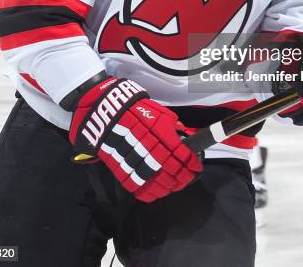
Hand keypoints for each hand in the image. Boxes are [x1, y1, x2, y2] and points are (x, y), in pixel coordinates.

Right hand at [69, 77, 202, 201]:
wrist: (106, 111)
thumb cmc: (134, 109)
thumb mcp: (159, 113)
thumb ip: (173, 127)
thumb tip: (187, 137)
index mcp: (162, 134)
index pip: (184, 156)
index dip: (193, 165)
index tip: (196, 167)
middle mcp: (151, 150)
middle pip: (173, 172)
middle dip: (184, 178)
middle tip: (188, 178)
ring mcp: (136, 161)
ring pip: (158, 183)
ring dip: (169, 187)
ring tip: (174, 186)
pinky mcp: (122, 169)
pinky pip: (139, 187)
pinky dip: (150, 193)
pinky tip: (156, 192)